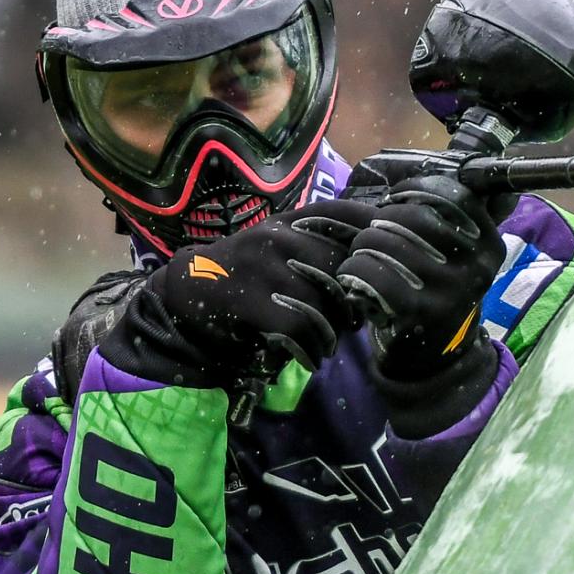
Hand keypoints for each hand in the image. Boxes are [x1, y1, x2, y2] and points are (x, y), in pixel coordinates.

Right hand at [101, 198, 376, 386]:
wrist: (187, 294)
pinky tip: (309, 358)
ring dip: (334, 332)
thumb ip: (322, 246)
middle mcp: (280, 234)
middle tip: (353, 323)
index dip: (375, 237)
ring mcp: (262, 263)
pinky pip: (298, 326)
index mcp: (292, 219)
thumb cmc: (247, 274)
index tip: (386, 266)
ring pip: (324, 300)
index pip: (348, 215)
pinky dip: (311, 349)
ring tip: (329, 344)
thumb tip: (378, 267)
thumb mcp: (282, 247)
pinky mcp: (248, 296)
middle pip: (344, 266)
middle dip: (355, 301)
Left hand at [337, 175, 505, 381]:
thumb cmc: (438, 295)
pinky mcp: (417, 312)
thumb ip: (455, 218)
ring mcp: (449, 289)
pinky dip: (352, 270)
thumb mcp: (460, 259)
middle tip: (373, 237)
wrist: (434, 361)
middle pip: (412, 214)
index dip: (417, 189)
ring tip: (362, 258)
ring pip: (384, 238)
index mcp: (490, 245)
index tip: (397, 199)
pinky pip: (369, 269)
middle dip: (381, 221)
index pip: (454, 194)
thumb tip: (441, 167)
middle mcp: (476, 266)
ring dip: (362, 246)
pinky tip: (354, 278)